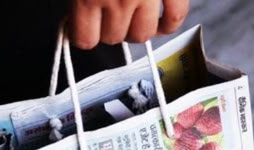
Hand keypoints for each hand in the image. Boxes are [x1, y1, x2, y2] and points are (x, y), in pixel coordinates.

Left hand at [68, 0, 189, 48]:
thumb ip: (79, 0)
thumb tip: (79, 22)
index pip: (86, 41)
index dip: (87, 33)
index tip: (88, 24)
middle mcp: (118, 0)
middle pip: (114, 38)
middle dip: (112, 27)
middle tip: (112, 9)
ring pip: (142, 34)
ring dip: (138, 26)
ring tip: (135, 11)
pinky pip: (175, 15)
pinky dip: (171, 22)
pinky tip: (164, 22)